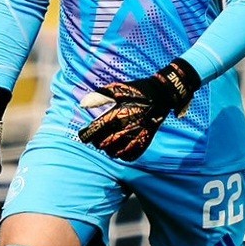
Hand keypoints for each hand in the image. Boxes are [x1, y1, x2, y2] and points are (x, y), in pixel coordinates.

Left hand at [78, 58, 200, 161]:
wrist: (162, 95)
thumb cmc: (137, 91)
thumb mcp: (117, 89)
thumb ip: (99, 98)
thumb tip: (82, 104)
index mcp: (114, 115)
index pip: (93, 133)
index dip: (85, 135)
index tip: (85, 134)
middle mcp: (123, 128)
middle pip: (101, 145)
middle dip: (96, 142)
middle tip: (97, 137)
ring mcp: (134, 136)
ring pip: (113, 153)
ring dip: (108, 149)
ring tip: (108, 143)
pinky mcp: (144, 141)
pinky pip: (129, 156)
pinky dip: (122, 155)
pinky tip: (120, 148)